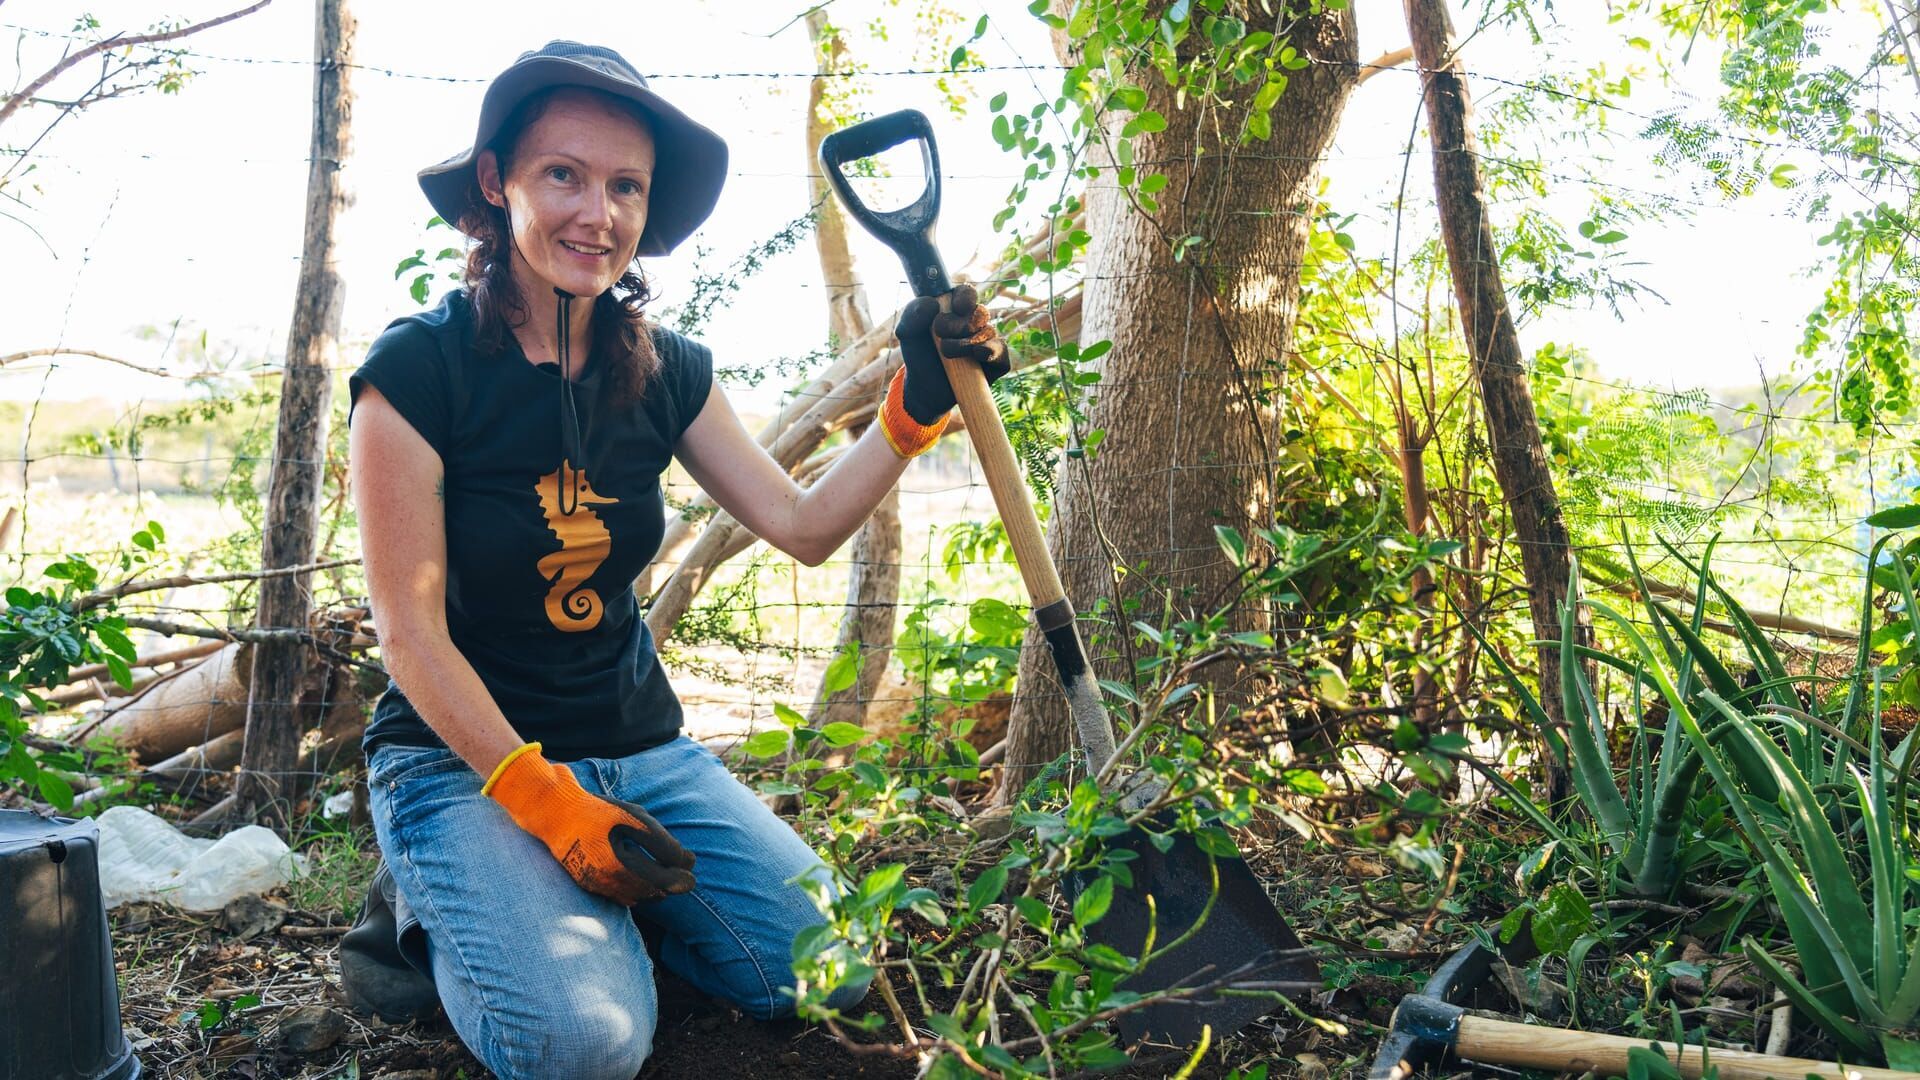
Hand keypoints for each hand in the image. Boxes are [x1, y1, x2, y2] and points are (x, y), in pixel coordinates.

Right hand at [484, 744, 695, 904]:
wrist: (554, 814)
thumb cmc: (597, 811)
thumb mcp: (633, 817)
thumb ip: (661, 841)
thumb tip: (689, 861)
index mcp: (619, 863)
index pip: (662, 880)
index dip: (681, 878)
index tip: (693, 871)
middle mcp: (606, 881)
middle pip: (651, 893)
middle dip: (670, 886)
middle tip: (685, 877)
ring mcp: (596, 886)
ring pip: (637, 898)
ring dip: (655, 890)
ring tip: (665, 876)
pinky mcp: (589, 886)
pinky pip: (620, 897)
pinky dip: (636, 891)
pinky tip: (642, 879)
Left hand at [893, 283, 1010, 424]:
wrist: (925, 389)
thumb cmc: (919, 356)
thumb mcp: (907, 334)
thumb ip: (912, 314)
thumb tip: (933, 303)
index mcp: (955, 310)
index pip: (967, 293)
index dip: (965, 297)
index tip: (956, 307)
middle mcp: (974, 323)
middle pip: (978, 312)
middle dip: (958, 324)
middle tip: (939, 334)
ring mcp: (987, 342)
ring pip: (988, 332)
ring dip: (965, 343)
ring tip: (946, 353)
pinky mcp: (996, 362)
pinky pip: (1002, 352)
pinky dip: (991, 351)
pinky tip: (978, 354)